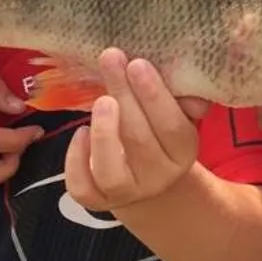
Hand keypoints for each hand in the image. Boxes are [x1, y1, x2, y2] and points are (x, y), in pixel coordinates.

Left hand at [64, 50, 201, 210]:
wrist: (147, 174)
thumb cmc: (159, 128)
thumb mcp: (178, 111)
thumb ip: (182, 96)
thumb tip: (184, 78)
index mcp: (183, 152)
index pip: (172, 127)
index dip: (154, 96)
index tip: (137, 63)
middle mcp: (158, 177)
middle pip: (139, 140)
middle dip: (124, 96)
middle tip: (110, 60)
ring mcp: (126, 192)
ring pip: (111, 172)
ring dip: (104, 133)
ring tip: (101, 100)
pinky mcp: (97, 201)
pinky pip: (83, 188)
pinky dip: (77, 160)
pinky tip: (81, 132)